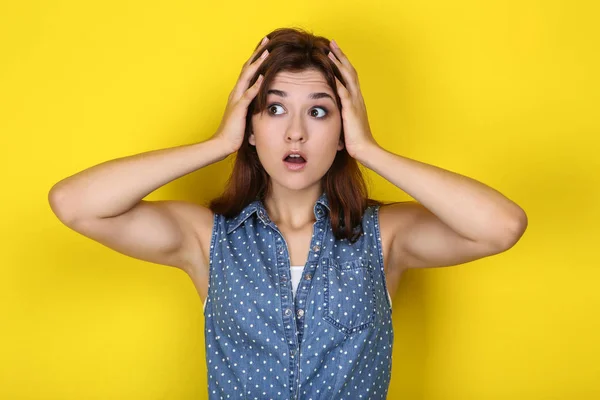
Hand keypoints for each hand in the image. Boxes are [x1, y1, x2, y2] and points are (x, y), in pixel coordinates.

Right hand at [212, 36, 269, 154]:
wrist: (222, 144)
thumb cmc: (234, 132)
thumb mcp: (246, 115)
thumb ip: (252, 106)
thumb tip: (263, 101)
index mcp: (238, 94)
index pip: (248, 72)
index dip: (256, 59)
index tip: (266, 47)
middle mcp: (236, 93)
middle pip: (247, 68)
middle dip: (257, 54)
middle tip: (267, 41)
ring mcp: (236, 100)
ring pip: (247, 77)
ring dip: (257, 64)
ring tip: (267, 52)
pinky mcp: (238, 110)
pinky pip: (247, 95)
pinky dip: (254, 86)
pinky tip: (262, 78)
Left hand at [327, 40, 378, 159]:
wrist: (365, 149)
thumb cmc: (355, 139)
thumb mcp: (345, 122)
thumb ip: (340, 113)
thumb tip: (328, 110)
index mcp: (356, 100)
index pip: (349, 76)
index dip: (342, 63)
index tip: (333, 51)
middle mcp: (357, 97)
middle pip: (350, 71)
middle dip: (340, 56)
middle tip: (332, 43)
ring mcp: (355, 103)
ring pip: (348, 77)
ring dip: (339, 63)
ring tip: (329, 51)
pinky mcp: (351, 111)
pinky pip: (345, 92)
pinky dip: (338, 81)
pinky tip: (331, 73)